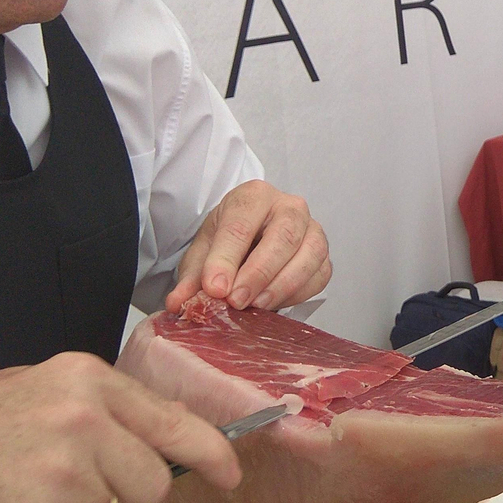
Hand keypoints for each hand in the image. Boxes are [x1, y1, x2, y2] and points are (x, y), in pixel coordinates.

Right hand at [0, 354, 239, 502]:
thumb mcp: (41, 390)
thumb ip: (103, 410)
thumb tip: (163, 440)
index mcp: (87, 383)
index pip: (174, 423)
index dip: (212, 454)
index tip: (229, 474)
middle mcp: (82, 425)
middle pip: (151, 487)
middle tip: (84, 502)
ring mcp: (60, 480)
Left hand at [165, 180, 330, 314]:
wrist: (251, 238)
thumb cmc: (230, 239)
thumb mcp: (203, 252)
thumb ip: (193, 278)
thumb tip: (179, 303)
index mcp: (254, 196)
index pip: (241, 225)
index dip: (226, 258)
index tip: (214, 288)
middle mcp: (289, 206)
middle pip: (283, 236)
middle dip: (258, 273)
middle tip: (235, 301)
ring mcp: (312, 229)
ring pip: (309, 254)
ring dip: (282, 285)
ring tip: (256, 307)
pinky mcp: (323, 255)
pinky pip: (320, 274)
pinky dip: (299, 293)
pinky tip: (274, 303)